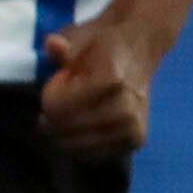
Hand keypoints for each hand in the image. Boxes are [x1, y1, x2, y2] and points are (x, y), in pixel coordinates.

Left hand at [37, 10, 162, 157]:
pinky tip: (85, 125)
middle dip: (56, 115)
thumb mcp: (83, 38)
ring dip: (67, 130)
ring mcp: (132, 128)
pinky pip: (93, 154)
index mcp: (112, 81)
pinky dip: (81, 143)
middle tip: (68, 96)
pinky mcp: (136, 141)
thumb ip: (65, 46)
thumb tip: (51, 43)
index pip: (57, 108)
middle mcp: (126, 109)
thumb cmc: (106, 46)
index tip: (63, 79)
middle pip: (65, 129)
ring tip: (78, 109)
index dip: (51, 94)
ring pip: (76, 145)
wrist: (141, 50)